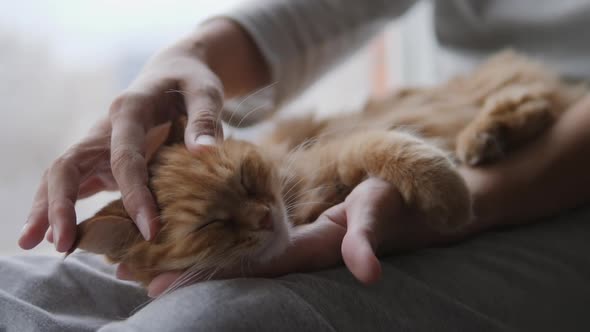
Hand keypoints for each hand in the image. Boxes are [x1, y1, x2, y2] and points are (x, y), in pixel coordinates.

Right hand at [19, 32, 225, 251]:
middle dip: (60, 204)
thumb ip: (205, 120)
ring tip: (35, 244)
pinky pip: (76, 182)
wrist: (173, 71)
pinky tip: (59, 234)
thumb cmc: (190, 81)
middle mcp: (105, 128)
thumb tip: (205, 153)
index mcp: (130, 110)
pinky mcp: (101, 157)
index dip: (135, 195)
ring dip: (47, 208)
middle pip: (68, 165)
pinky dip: (63, 205)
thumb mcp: (205, 92)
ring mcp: (99, 143)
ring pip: (62, 175)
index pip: (125, 157)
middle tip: (62, 244)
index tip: (150, 231)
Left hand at [125, 177, 447, 296]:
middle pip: (227, 268)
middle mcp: (288, 253)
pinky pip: (242, 236)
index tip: (160, 284)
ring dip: (189, 258)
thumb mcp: (375, 216)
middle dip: (182, 273)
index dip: (205, 278)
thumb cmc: (386, 204)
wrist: (396, 200)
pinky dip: (210, 237)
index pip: (247, 270)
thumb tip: (368, 272)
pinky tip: (183, 231)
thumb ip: (366, 241)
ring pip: (230, 254)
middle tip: (130, 274)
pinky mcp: (284, 231)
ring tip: (141, 258)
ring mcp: (285, 243)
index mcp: (303, 252)